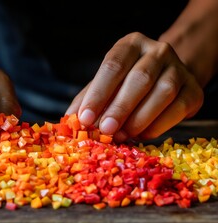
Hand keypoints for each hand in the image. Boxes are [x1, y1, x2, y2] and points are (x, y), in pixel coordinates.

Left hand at [67, 32, 203, 141]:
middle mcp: (158, 51)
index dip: (98, 93)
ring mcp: (179, 69)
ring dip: (139, 119)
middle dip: (120, 107)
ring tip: (121, 135)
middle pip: (140, 78)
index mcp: (131, 45)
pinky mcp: (194, 90)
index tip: (85, 118)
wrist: (164, 78)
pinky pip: (177, 109)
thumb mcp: (105, 85)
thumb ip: (87, 100)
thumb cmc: (126, 83)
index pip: (113, 64)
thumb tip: (69, 121)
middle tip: (105, 130)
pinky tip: (140, 135)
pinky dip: (157, 126)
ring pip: (163, 92)